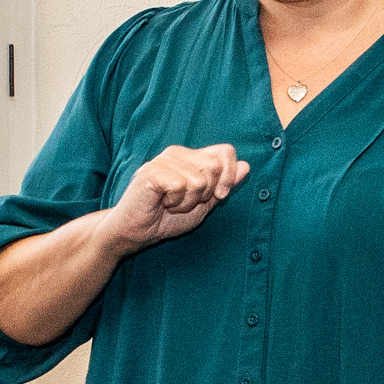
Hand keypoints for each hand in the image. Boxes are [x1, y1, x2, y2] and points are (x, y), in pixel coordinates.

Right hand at [103, 143, 247, 251]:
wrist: (138, 232)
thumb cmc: (167, 218)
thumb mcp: (204, 203)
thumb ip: (224, 185)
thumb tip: (246, 166)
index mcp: (191, 157)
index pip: (226, 151)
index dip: (230, 175)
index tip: (220, 197)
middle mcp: (178, 153)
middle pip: (215, 166)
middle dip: (206, 194)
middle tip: (184, 202)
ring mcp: (163, 160)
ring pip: (199, 180)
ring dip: (188, 202)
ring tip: (170, 204)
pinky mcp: (152, 171)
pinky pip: (181, 186)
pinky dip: (175, 202)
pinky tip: (161, 203)